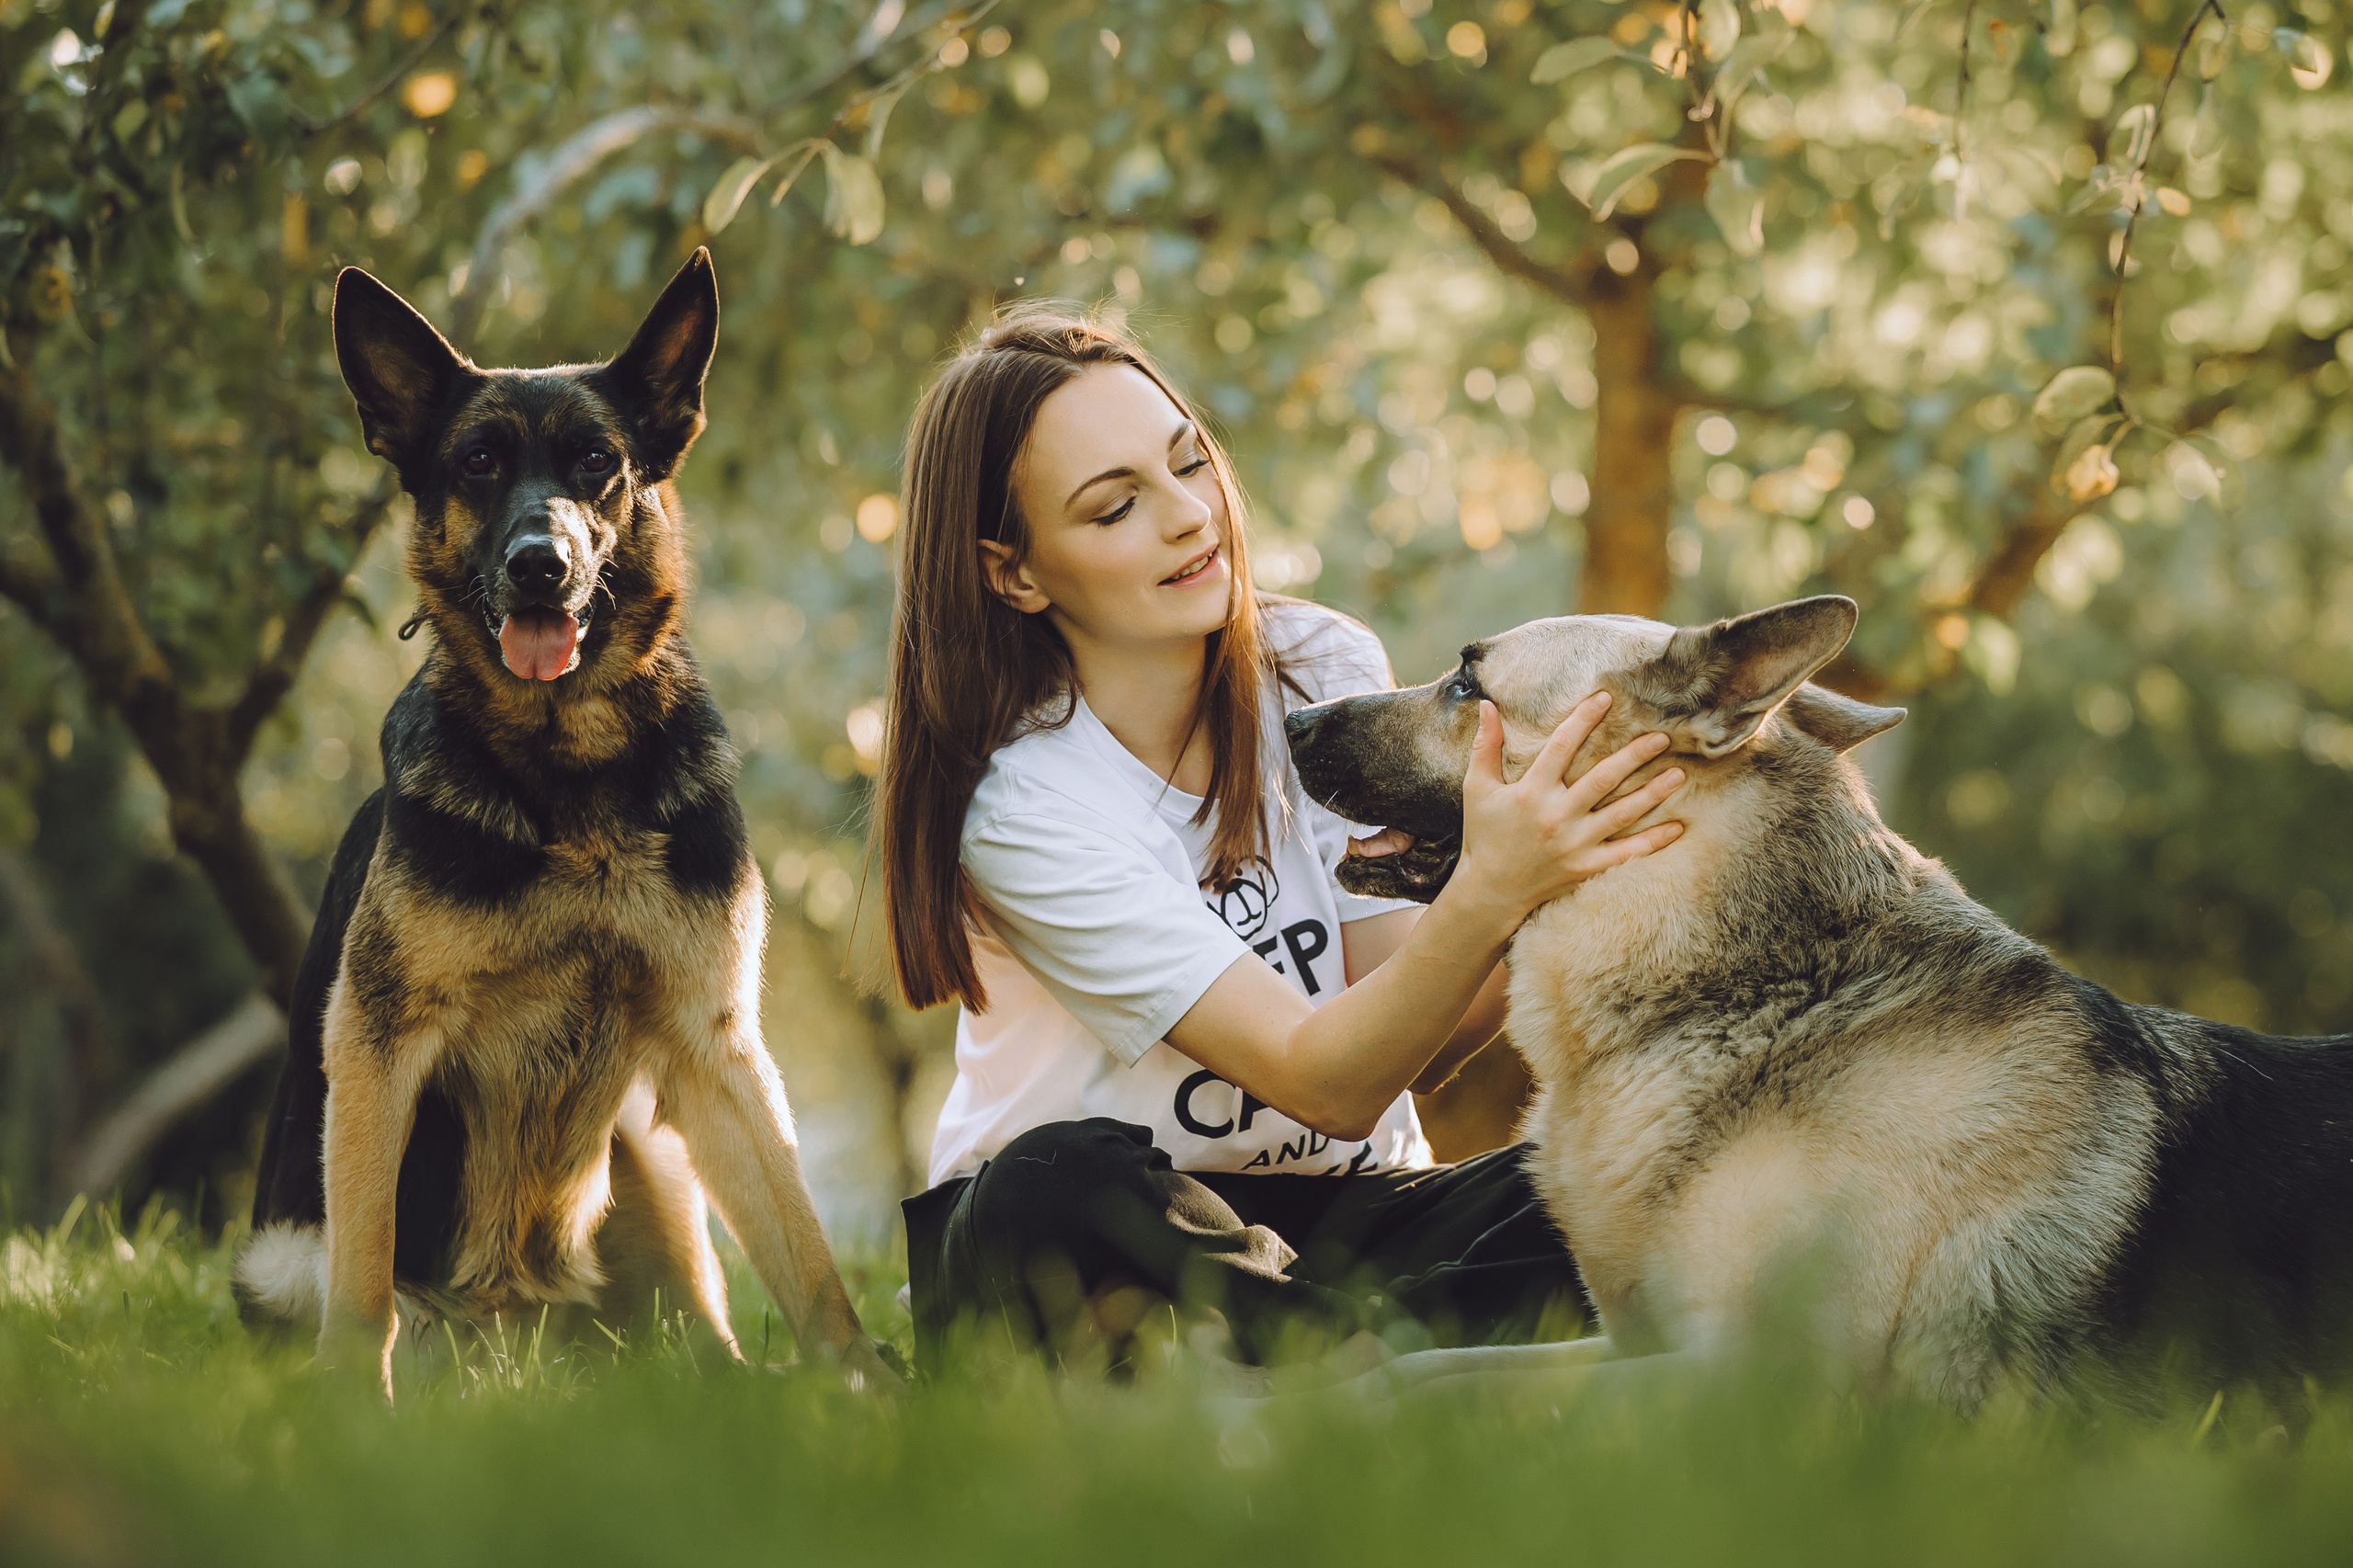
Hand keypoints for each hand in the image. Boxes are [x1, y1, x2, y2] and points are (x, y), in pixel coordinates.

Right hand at [1455, 692, 1685, 918]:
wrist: (1490, 891)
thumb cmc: (1485, 836)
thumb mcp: (1478, 789)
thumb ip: (1484, 747)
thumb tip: (1487, 705)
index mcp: (1531, 792)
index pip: (1561, 747)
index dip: (1583, 720)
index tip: (1606, 698)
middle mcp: (1557, 816)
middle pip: (1603, 779)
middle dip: (1635, 756)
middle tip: (1662, 737)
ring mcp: (1575, 844)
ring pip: (1622, 814)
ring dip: (1652, 793)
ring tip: (1679, 774)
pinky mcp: (1586, 867)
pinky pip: (1626, 854)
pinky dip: (1652, 842)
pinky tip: (1677, 827)